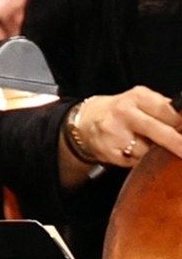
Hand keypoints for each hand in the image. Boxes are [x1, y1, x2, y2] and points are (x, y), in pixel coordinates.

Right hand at [63, 87, 181, 177]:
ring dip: (151, 152)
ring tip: (142, 143)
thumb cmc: (122, 112)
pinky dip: (136, 160)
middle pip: (157, 130)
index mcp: (138, 97)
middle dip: (175, 143)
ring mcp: (113, 132)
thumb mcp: (142, 101)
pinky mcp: (107, 151)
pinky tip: (129, 150)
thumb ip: (165, 110)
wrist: (86, 121)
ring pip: (147, 151)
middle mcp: (124, 112)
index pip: (167, 111)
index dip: (180, 124)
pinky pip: (133, 162)